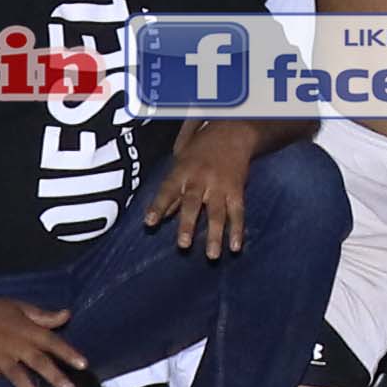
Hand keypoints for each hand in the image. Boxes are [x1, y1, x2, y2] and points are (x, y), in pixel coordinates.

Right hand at [0, 277, 85, 386]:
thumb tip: (67, 314)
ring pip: (16, 374)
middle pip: (38, 360)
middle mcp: (14, 343)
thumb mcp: (19, 307)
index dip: (68, 352)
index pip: (51, 341)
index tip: (83, 365)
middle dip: (54, 376)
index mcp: (25, 329)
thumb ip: (43, 316)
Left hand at [143, 123, 260, 258]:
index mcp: (183, 171)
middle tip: (183, 245)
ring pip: (217, 213)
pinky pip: (237, 212)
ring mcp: (220, 186)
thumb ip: (172, 191)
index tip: (149, 223)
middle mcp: (201, 179)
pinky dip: (237, 230)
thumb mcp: (181, 163)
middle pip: (193, 203)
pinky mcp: (237, 190)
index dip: (158, 206)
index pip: (168, 190)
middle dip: (188, 224)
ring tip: (211, 255)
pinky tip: (235, 246)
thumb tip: (160, 216)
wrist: (233, 132)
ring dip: (214, 234)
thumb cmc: (201, 149)